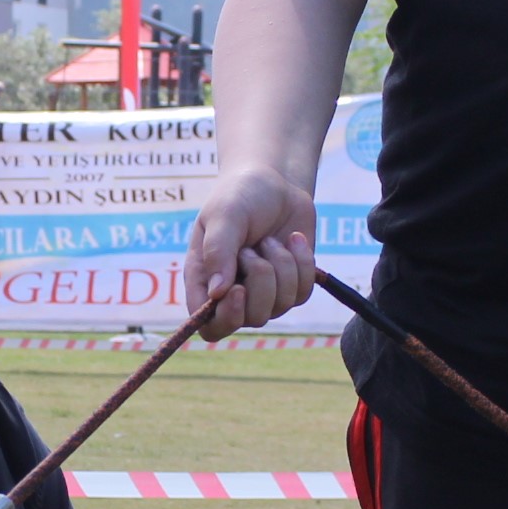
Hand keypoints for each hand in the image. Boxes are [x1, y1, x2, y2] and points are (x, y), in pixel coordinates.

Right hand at [182, 166, 316, 337]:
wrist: (275, 182)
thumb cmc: (239, 195)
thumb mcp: (224, 215)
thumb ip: (218, 251)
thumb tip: (217, 294)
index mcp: (205, 280)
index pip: (210, 326)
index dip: (226, 318)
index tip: (239, 290)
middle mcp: (232, 293)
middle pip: (251, 318)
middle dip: (261, 280)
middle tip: (253, 249)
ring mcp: (264, 293)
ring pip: (280, 306)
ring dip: (281, 266)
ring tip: (270, 239)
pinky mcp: (291, 287)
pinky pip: (302, 293)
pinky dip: (302, 263)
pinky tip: (293, 240)